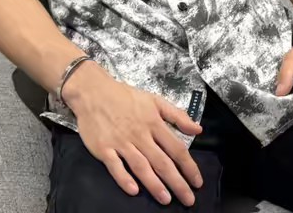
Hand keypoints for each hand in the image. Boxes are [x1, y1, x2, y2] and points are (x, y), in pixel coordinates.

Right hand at [61, 62, 203, 205]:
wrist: (94, 92)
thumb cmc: (126, 97)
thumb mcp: (155, 100)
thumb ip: (177, 115)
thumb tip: (198, 129)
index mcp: (154, 123)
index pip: (176, 148)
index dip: (189, 166)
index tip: (197, 181)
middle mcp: (140, 135)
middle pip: (162, 162)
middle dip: (177, 182)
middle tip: (188, 200)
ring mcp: (121, 143)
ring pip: (141, 166)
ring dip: (154, 184)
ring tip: (166, 199)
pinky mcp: (104, 149)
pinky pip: (115, 167)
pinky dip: (124, 178)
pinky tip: (134, 190)